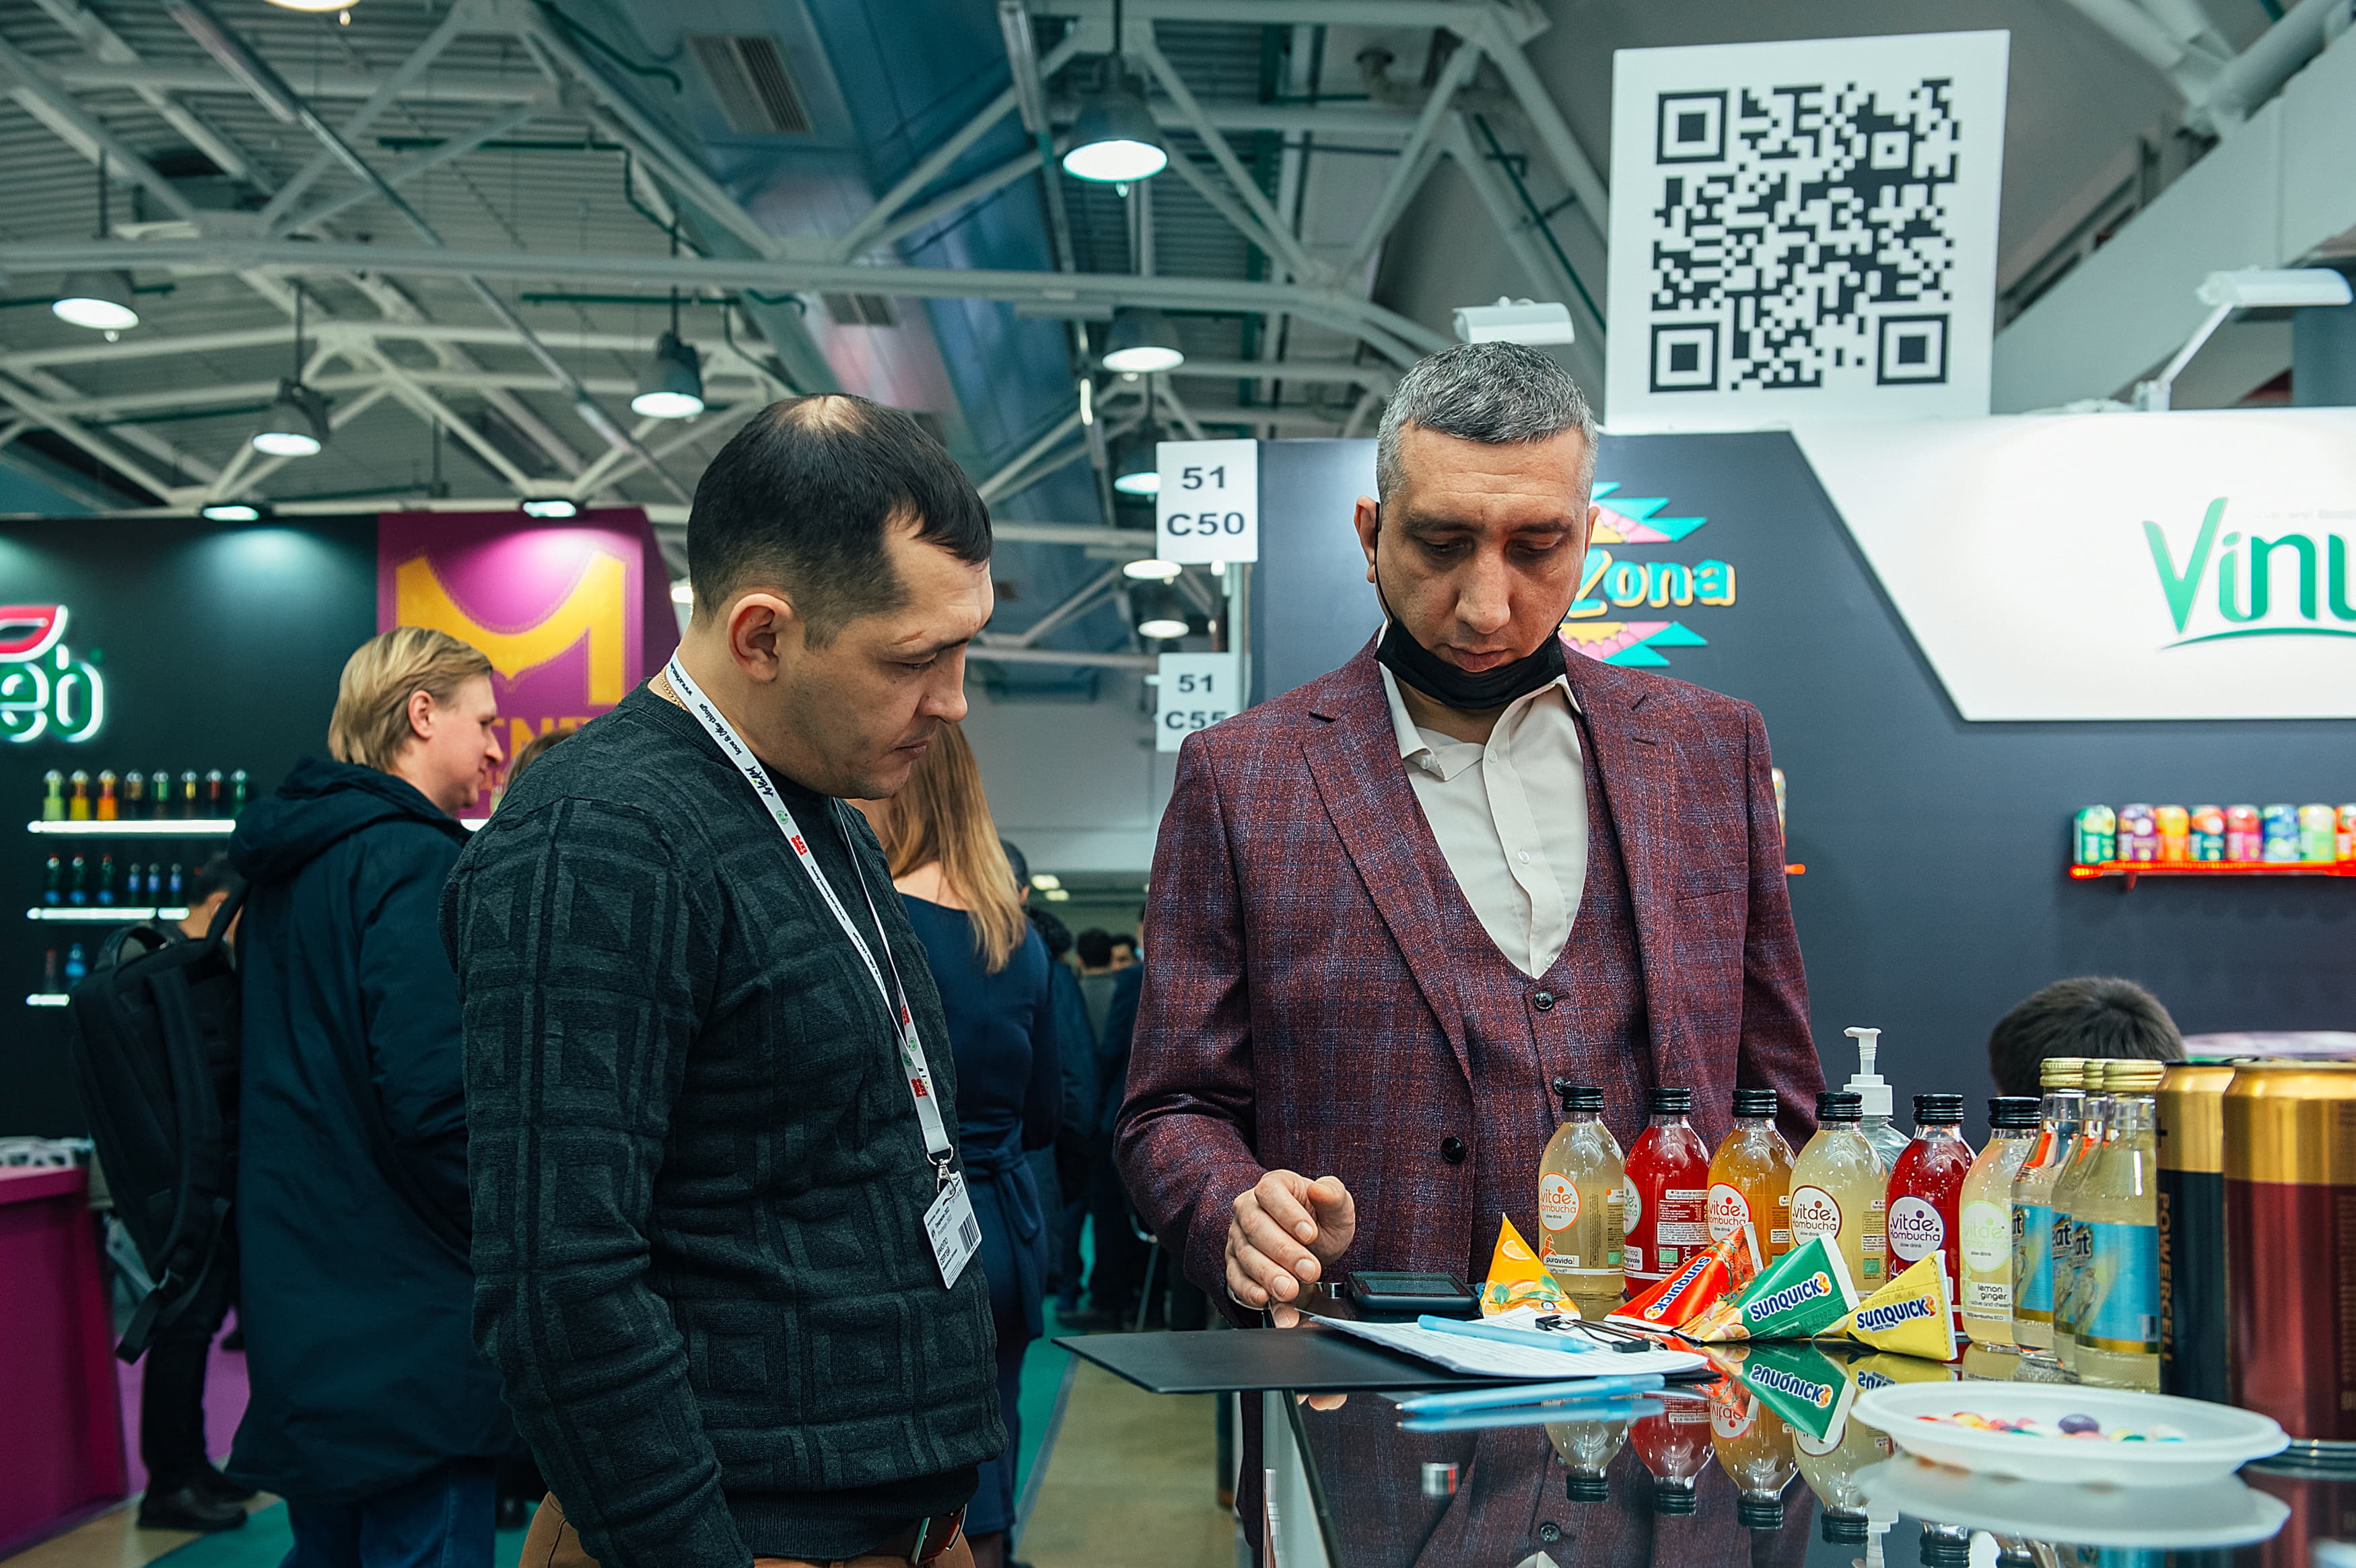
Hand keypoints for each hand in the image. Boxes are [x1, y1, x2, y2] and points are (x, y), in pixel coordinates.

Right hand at [1226, 1170, 1356, 1327]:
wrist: (1312, 1246)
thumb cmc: (1321, 1221)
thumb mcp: (1337, 1208)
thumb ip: (1333, 1196)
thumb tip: (1320, 1189)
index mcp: (1274, 1185)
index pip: (1270, 1192)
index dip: (1288, 1213)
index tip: (1310, 1234)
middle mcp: (1249, 1208)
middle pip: (1256, 1226)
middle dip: (1284, 1252)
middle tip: (1310, 1270)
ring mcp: (1238, 1236)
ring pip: (1246, 1254)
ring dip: (1269, 1275)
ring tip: (1291, 1290)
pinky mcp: (1235, 1263)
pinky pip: (1235, 1277)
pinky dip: (1248, 1290)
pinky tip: (1264, 1298)